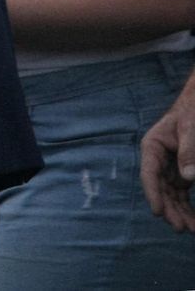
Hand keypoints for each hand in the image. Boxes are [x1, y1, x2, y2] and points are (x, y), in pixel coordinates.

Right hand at [142, 81, 194, 231]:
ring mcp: (171, 167)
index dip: (153, 193)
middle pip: (161, 188)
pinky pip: (182, 192)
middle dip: (171, 209)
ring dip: (180, 212)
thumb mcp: (192, 127)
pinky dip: (186, 206)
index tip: (158, 212)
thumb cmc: (194, 112)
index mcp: (153, 146)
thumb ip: (189, 150)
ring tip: (190, 229)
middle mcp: (159, 159)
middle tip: (181, 228)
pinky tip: (192, 219)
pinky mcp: (183, 172)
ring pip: (172, 194)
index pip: (149, 173)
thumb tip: (188, 178)